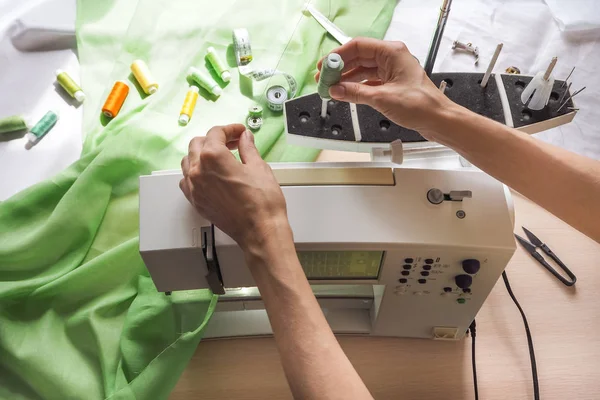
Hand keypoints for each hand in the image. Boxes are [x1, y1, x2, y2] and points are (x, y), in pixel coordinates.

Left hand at [180, 124, 290, 251]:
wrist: (260, 230)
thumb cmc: (262, 203)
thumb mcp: (259, 167)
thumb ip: (248, 148)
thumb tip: (245, 138)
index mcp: (213, 157)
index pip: (216, 133)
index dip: (230, 129)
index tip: (239, 132)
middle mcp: (198, 170)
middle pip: (198, 144)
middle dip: (215, 139)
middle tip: (233, 143)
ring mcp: (194, 187)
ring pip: (188, 161)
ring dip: (202, 154)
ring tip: (219, 157)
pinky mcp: (196, 201)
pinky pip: (186, 181)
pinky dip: (195, 173)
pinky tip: (209, 175)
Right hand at [315, 37, 452, 138]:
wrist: (438, 120)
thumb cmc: (421, 105)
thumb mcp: (382, 98)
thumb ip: (355, 93)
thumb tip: (336, 90)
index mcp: (392, 53)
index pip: (358, 46)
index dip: (338, 56)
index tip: (325, 66)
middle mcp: (392, 58)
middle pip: (358, 57)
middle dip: (340, 68)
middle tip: (323, 78)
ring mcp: (392, 71)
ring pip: (363, 70)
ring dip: (346, 78)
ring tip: (331, 87)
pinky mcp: (392, 83)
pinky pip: (369, 81)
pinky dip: (356, 87)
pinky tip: (345, 93)